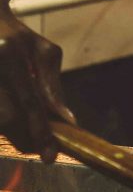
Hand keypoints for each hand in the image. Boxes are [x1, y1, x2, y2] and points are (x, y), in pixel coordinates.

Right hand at [0, 6, 74, 162]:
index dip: (41, 131)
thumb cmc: (18, 37)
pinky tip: (17, 118)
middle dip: (27, 139)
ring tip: (33, 134)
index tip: (51, 155)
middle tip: (45, 150)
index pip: (29, 101)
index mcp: (8, 52)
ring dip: (16, 133)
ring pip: (0, 122)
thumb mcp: (43, 52)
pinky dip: (7, 124)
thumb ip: (53, 85)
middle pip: (7, 119)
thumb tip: (67, 120)